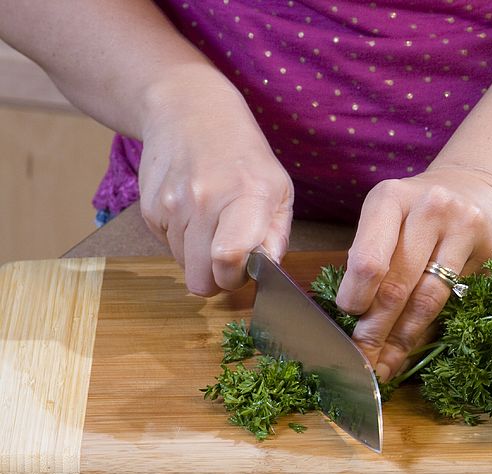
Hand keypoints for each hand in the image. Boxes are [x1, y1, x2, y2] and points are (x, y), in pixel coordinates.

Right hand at [138, 76, 292, 295]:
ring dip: (199, 257)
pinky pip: (167, 248)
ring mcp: (172, 205)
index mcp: (246, 197)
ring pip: (184, 266)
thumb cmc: (243, 155)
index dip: (236, 278)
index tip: (244, 270)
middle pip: (201, 278)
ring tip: (212, 223)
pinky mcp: (149, 209)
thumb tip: (269, 270)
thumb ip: (277, 235)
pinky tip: (192, 212)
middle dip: (217, 278)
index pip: (228, 258)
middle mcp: (205, 201)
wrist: (189, 111)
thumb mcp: (278, 189)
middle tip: (230, 258)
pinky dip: (181, 240)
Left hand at [334, 167, 491, 381]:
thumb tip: (355, 323)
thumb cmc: (416, 212)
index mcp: (391, 198)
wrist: (475, 188)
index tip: (348, 318)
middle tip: (362, 359)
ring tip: (385, 363)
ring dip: (402, 339)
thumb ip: (370, 259)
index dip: (356, 297)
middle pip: (398, 285)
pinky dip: (430, 330)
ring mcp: (467, 230)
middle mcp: (431, 208)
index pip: (369, 260)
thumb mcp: (386, 219)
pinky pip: (455, 302)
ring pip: (429, 300)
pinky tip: (414, 346)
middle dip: (376, 330)